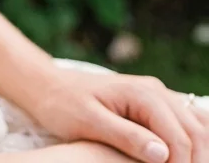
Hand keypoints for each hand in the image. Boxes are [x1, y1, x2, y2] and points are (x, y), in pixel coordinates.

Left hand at [32, 67, 208, 162]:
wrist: (49, 86)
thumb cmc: (63, 105)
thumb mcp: (89, 123)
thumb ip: (126, 136)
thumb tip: (163, 154)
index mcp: (142, 93)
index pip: (179, 137)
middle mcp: (155, 90)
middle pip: (195, 131)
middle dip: (195, 161)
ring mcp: (157, 95)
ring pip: (196, 126)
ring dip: (197, 153)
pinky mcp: (153, 105)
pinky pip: (184, 122)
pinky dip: (190, 143)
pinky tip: (180, 160)